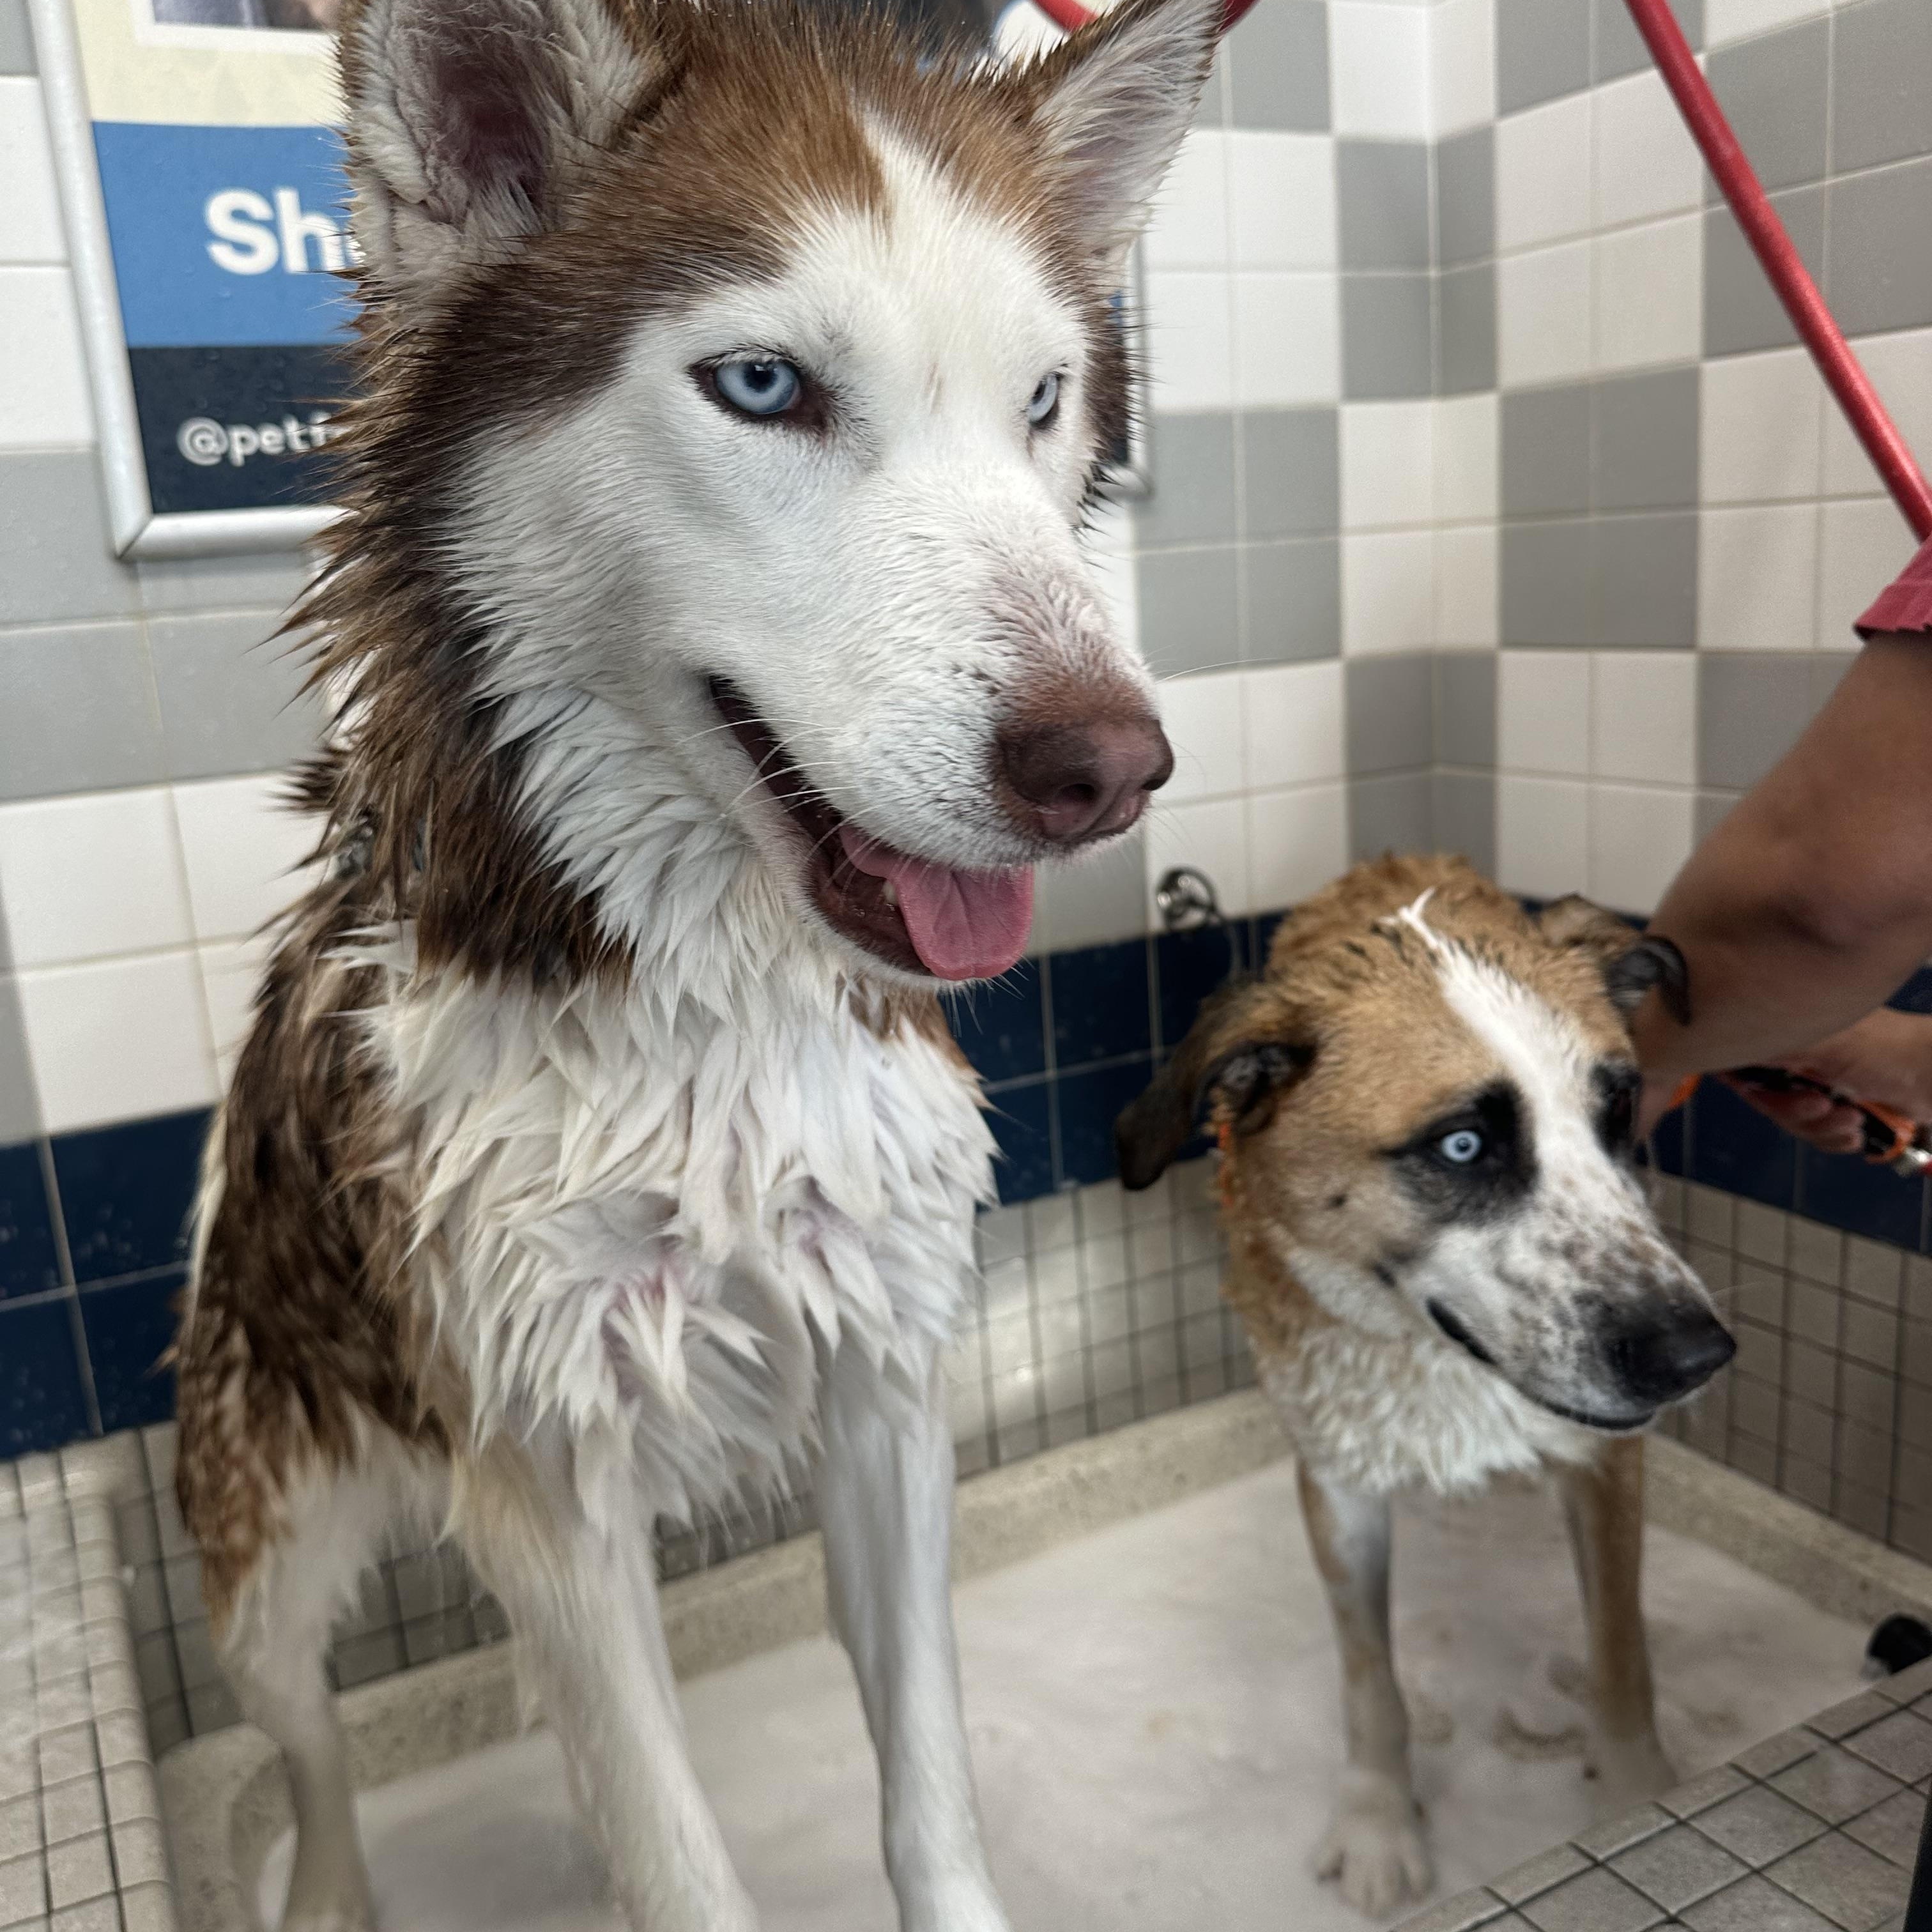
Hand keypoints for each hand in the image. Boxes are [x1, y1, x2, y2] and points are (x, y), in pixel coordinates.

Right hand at [1724, 1007, 1931, 1155]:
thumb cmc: (1888, 1051)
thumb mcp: (1822, 1044)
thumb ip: (1769, 1045)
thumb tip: (1720, 1042)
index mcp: (1787, 1033)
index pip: (1739, 1061)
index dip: (1747, 1083)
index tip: (1764, 1093)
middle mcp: (1797, 1056)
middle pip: (1764, 1098)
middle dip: (1796, 1112)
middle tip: (1824, 1106)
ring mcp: (1817, 1083)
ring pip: (1791, 1121)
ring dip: (1821, 1128)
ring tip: (1851, 1118)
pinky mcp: (1836, 1107)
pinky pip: (1817, 1135)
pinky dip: (1836, 1138)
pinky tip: (1857, 1129)